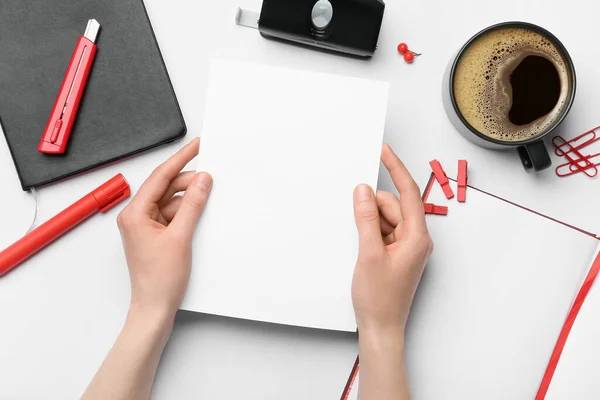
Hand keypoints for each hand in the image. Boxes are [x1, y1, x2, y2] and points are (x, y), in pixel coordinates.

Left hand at [117, 138, 211, 321]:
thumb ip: (193, 205)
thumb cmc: (160, 279)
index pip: (160, 177)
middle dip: (189, 181)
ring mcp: (146, 226)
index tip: (197, 145)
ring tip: (210, 194)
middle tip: (213, 174)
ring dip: (190, 198)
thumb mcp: (181, 237)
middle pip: (166, 188)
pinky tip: (202, 210)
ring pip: (171, 201)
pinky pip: (173, 214)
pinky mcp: (155, 235)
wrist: (154, 308)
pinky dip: (188, 211)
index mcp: (135, 213)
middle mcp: (137, 216)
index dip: (181, 158)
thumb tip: (203, 180)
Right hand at [351, 144, 432, 336]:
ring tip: (363, 249)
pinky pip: (383, 231)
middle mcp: (416, 239)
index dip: (396, 169)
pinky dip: (371, 232)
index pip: (408, 193)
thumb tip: (363, 191)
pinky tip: (363, 248)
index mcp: (417, 237)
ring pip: (386, 219)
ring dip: (371, 224)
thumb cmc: (380, 298)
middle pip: (393, 206)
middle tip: (360, 229)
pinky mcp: (397, 254)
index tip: (384, 152)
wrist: (381, 328)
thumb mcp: (369, 254)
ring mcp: (406, 247)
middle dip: (373, 209)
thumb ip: (366, 219)